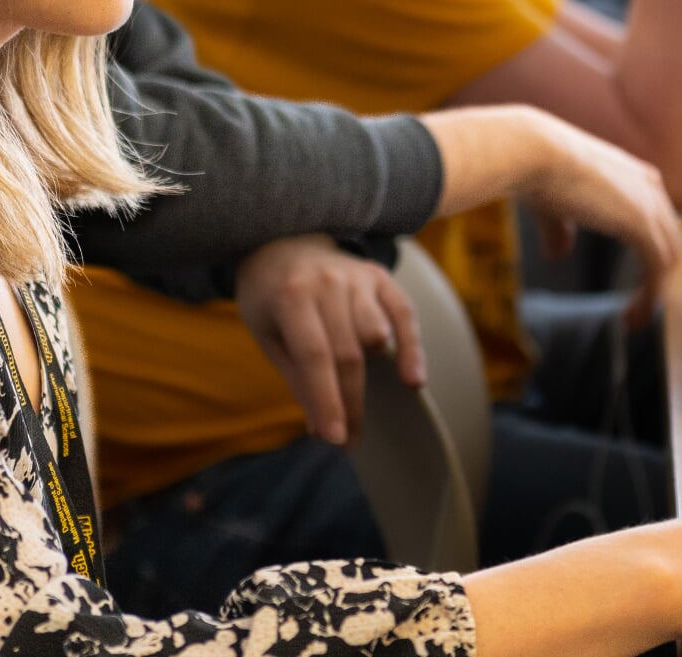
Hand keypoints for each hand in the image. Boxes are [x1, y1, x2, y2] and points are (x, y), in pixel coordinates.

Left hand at [233, 234, 424, 445]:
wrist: (283, 242)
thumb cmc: (271, 297)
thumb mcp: (268, 335)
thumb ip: (297, 376)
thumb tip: (322, 427)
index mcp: (291, 296)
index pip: (315, 357)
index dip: (328, 401)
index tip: (335, 439)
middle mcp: (328, 282)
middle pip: (349, 354)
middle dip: (351, 404)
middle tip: (350, 440)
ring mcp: (357, 276)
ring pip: (376, 336)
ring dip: (373, 378)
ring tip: (358, 405)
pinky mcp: (379, 276)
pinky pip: (404, 314)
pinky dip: (412, 349)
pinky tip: (413, 380)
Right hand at [517, 113, 681, 330]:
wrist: (534, 154)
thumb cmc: (537, 171)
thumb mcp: (553, 207)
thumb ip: (562, 231)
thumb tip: (559, 254)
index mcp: (633, 176)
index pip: (656, 220)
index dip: (649, 252)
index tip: (636, 280)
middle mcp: (648, 187)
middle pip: (668, 241)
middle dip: (657, 277)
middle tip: (638, 307)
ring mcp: (649, 205)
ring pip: (667, 258)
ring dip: (653, 293)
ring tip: (633, 320)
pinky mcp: (642, 225)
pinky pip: (657, 269)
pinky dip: (650, 296)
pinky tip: (633, 315)